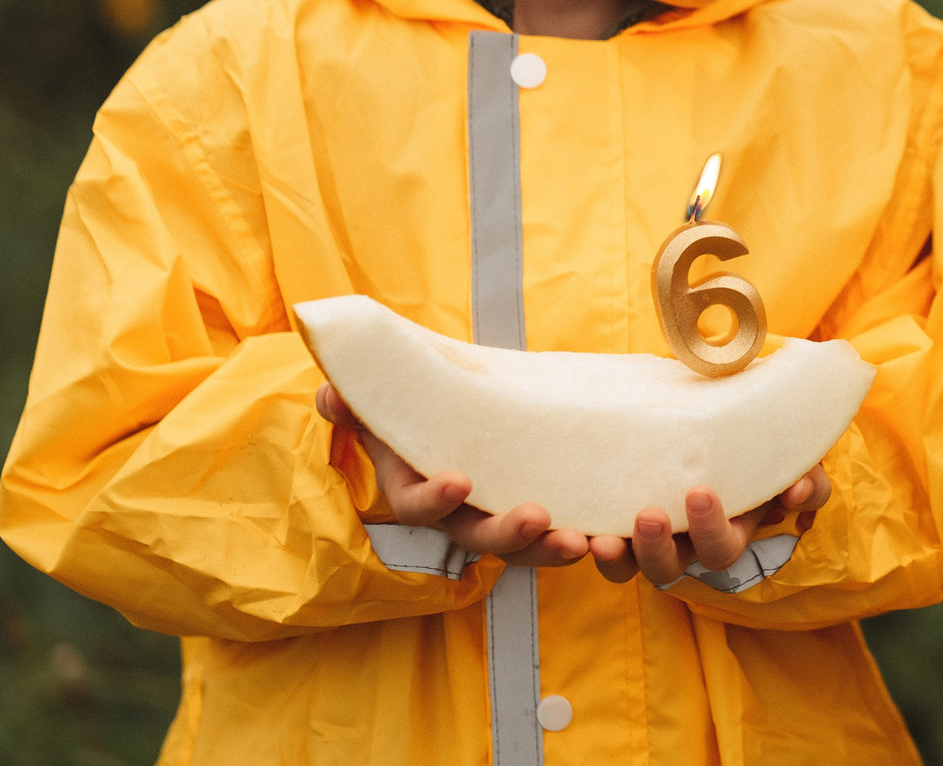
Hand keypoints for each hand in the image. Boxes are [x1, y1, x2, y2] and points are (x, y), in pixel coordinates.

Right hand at [315, 384, 590, 566]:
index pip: (417, 507)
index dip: (434, 498)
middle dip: (507, 533)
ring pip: (522, 548)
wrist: (454, 410)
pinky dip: (581, 537)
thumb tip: (333, 393)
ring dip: (550, 548)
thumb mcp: (383, 399)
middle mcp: (456, 515)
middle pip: (477, 538)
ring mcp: (496, 518)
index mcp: (416, 489)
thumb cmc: (414, 407)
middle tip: (538, 517)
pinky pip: (555, 535)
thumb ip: (355, 400)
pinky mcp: (536, 514)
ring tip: (583, 540)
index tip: (458, 480)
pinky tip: (609, 536)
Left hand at [587, 465, 830, 586]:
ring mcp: (648, 536)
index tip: (698, 492)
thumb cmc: (755, 443)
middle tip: (648, 515)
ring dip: (614, 557)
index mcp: (728, 529)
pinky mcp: (615, 519)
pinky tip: (567, 525)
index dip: (710, 529)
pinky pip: (596, 541)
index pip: (719, 549)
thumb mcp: (789, 458)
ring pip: (628, 566)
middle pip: (670, 569)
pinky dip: (580, 540)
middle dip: (658, 548)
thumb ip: (804, 476)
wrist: (715, 418)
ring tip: (598, 537)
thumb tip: (796, 492)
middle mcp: (685, 543)